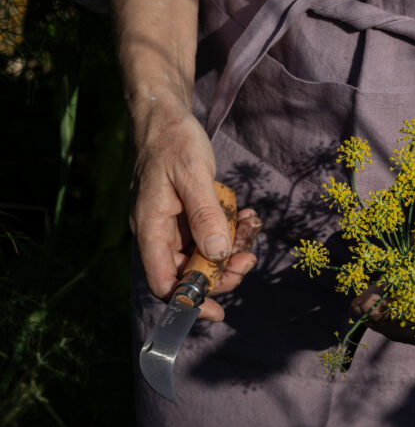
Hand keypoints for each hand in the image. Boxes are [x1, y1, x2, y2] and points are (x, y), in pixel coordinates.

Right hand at [130, 92, 260, 321]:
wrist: (166, 115)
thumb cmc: (174, 141)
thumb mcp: (193, 175)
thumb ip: (205, 215)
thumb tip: (217, 254)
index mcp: (151, 228)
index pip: (164, 282)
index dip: (189, 302)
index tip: (218, 312)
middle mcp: (159, 232)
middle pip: (189, 273)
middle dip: (222, 271)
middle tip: (249, 258)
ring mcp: (174, 224)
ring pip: (204, 254)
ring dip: (231, 248)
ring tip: (251, 227)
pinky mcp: (187, 214)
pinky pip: (210, 233)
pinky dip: (230, 229)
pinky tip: (246, 215)